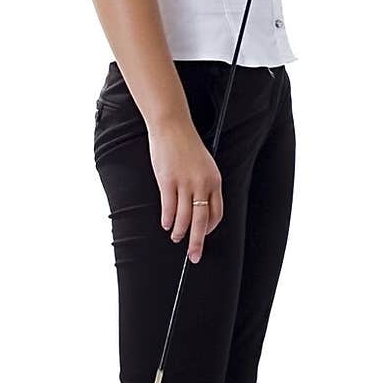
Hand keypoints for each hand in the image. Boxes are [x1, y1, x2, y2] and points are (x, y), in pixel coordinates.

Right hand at [148, 119, 223, 263]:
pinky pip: (169, 208)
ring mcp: (185, 183)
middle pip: (203, 222)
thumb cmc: (186, 145)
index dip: (210, 228)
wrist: (172, 126)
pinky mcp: (168, 181)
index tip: (203, 235)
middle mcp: (203, 184)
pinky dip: (167, 220)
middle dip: (198, 242)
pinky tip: (165, 225)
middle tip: (194, 256)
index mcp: (214, 181)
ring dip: (179, 232)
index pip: (217, 213)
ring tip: (175, 238)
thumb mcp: (203, 165)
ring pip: (184, 218)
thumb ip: (203, 184)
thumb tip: (197, 206)